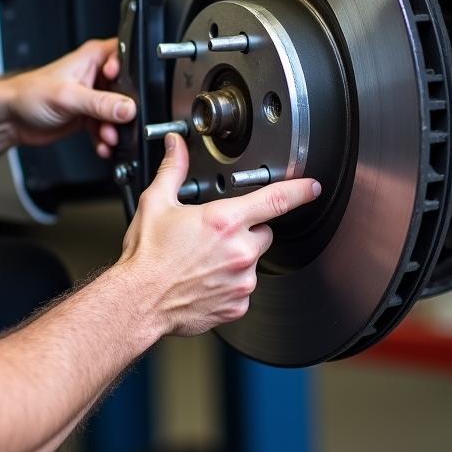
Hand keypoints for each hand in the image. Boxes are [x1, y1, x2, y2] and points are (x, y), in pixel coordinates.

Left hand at [3, 38, 135, 154]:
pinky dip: (105, 139)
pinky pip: (106, 127)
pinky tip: (102, 146)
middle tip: (119, 122)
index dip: (132, 74)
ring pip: (117, 112)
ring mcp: (93, 96)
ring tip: (108, 138)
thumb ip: (100, 103)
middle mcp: (95, 75)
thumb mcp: (68, 96)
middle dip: (124, 110)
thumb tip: (127, 108)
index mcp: (92, 57)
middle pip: (126, 89)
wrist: (10, 118)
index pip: (125, 57)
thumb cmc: (28, 94)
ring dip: (114, 128)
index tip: (129, 93)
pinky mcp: (88, 115)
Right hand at [119, 133, 320, 336]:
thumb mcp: (157, 203)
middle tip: (216, 233)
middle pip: (263, 232)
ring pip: (253, 260)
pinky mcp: (238, 304)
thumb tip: (176, 146)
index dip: (299, 191)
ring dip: (237, 257)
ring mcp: (241, 280)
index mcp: (223, 221)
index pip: (275, 200)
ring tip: (205, 259)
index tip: (312, 187)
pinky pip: (244, 287)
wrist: (139, 301)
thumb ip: (173, 169)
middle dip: (246, 229)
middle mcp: (239, 251)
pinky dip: (230, 282)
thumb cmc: (147, 256)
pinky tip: (206, 278)